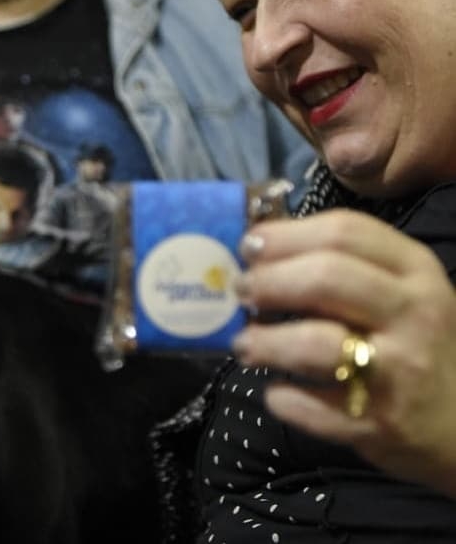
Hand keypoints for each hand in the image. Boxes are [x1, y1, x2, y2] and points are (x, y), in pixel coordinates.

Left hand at [232, 209, 455, 496]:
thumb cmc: (412, 339)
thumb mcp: (397, 288)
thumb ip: (340, 261)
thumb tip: (258, 246)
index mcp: (414, 269)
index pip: (343, 231)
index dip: (284, 235)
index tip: (248, 245)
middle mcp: (413, 313)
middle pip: (325, 277)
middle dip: (269, 280)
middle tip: (241, 290)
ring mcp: (399, 372)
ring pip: (316, 343)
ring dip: (266, 341)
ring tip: (245, 344)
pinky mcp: (380, 424)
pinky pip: (313, 407)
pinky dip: (283, 398)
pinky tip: (275, 390)